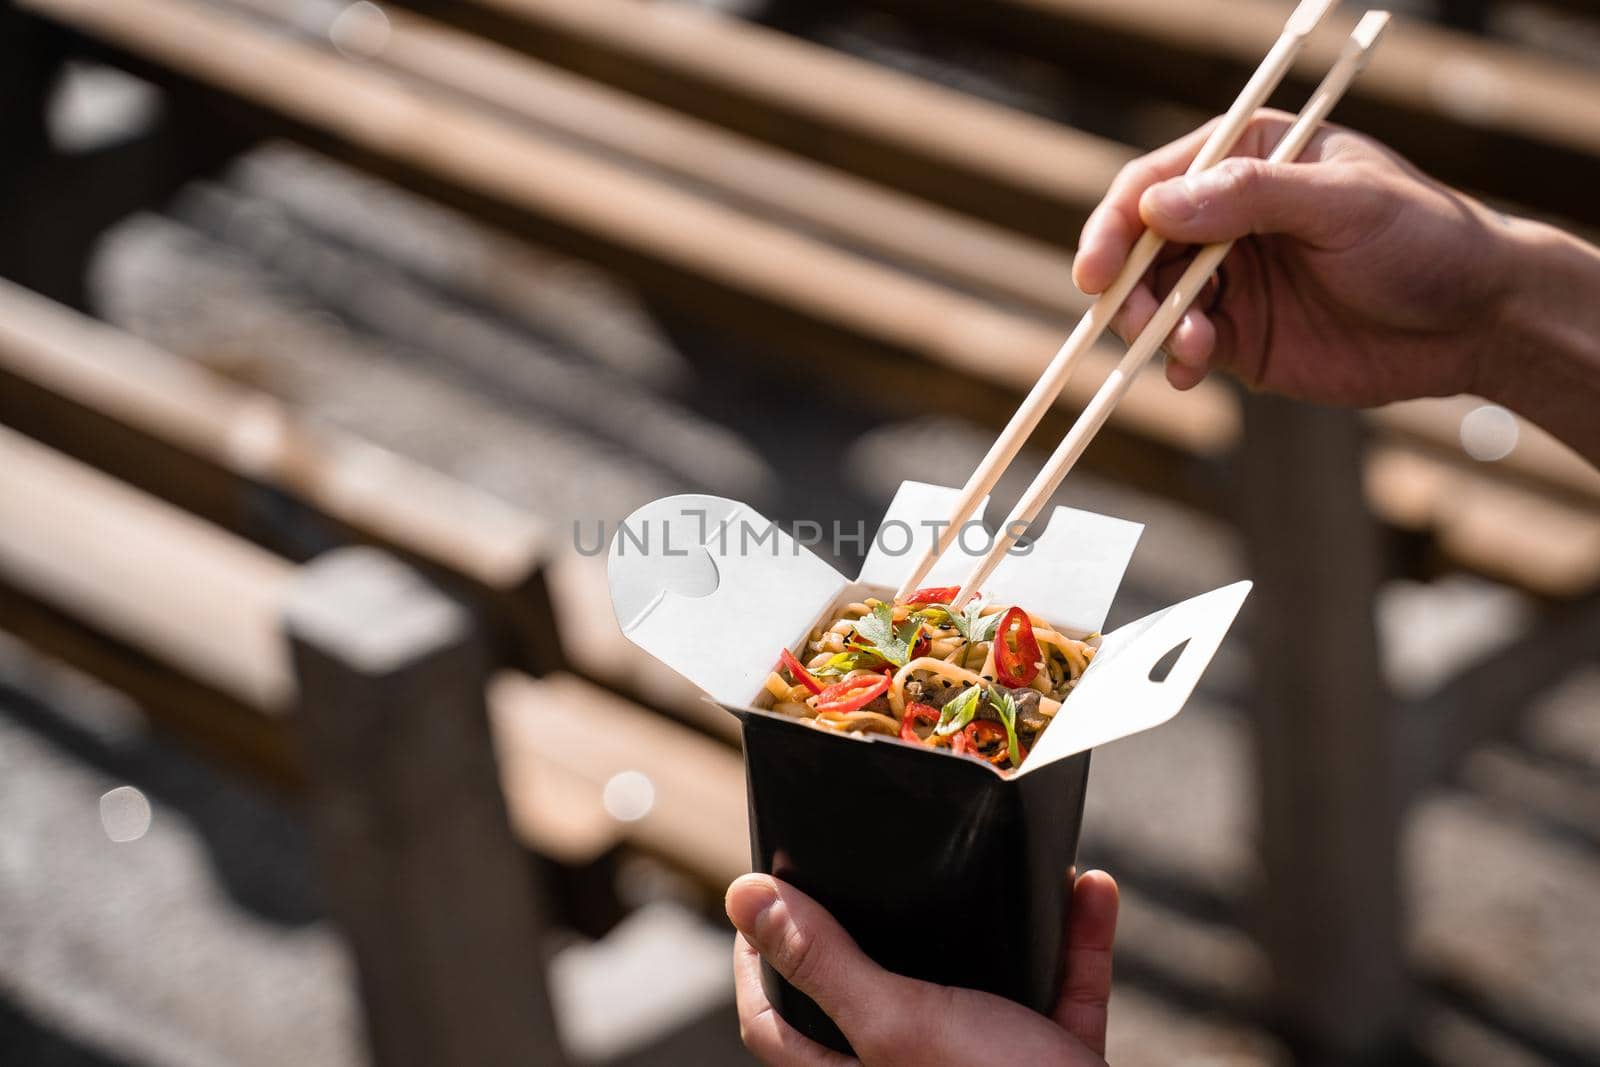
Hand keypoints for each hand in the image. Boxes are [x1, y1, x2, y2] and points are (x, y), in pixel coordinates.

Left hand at [725, 870, 1118, 1065]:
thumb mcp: (897, 1021)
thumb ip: (824, 963)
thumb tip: (744, 899)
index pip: (775, 1021)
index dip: (755, 961)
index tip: (761, 898)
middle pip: (878, 992)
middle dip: (889, 923)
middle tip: (881, 863)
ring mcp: (987, 1062)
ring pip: (983, 980)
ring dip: (1003, 920)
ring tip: (998, 865)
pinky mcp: (1054, 1059)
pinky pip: (1065, 988)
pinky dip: (1079, 941)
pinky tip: (1090, 890)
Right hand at [1074, 108, 1514, 406]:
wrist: (1475, 323)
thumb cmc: (1424, 239)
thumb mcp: (1344, 204)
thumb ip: (1251, 197)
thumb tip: (1158, 206)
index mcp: (1249, 159)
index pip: (1155, 183)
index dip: (1115, 225)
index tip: (1098, 270)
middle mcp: (1227, 217)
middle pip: (1139, 247)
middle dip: (1125, 286)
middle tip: (1135, 320)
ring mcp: (1230, 279)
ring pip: (1152, 301)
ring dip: (1153, 327)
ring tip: (1191, 347)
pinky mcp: (1240, 337)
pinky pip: (1182, 347)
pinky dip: (1174, 360)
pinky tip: (1192, 368)